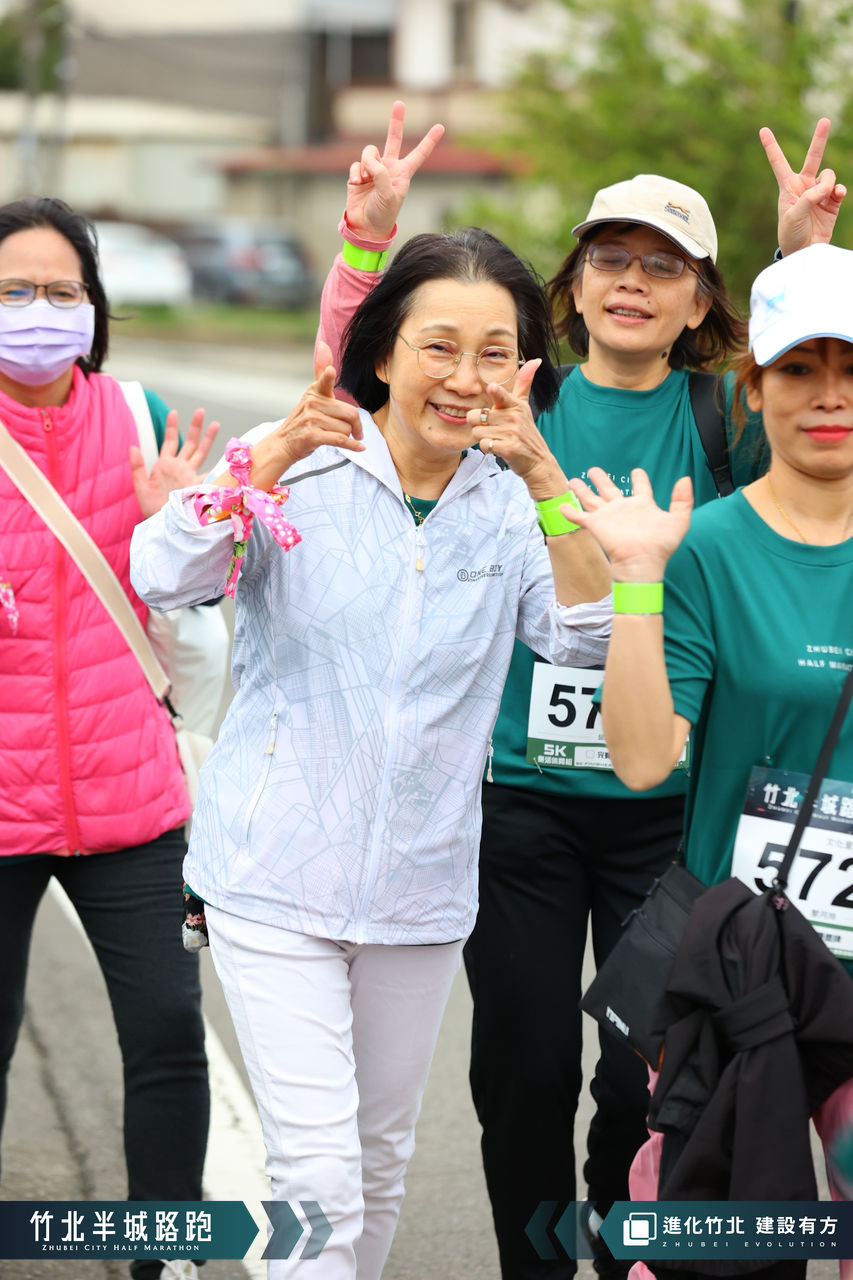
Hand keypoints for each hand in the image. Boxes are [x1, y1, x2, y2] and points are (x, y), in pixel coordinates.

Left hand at [130, 407, 219, 517]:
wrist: (164, 525)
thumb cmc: (152, 509)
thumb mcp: (140, 487)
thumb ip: (137, 467)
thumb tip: (133, 446)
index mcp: (166, 465)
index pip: (171, 441)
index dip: (172, 427)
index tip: (174, 412)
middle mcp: (181, 468)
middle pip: (190, 443)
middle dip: (195, 427)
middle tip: (201, 411)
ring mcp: (191, 476)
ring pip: (201, 453)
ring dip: (208, 439)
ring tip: (216, 424)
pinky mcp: (199, 486)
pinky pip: (211, 473)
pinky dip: (218, 465)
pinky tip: (226, 456)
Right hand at [245, 341, 364, 489]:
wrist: (284, 443)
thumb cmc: (304, 419)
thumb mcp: (312, 395)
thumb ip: (321, 374)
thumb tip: (323, 345)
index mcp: (315, 392)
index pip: (323, 382)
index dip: (327, 377)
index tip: (330, 372)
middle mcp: (313, 404)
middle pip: (350, 413)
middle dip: (356, 426)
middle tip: (356, 432)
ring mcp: (312, 420)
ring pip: (346, 429)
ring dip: (347, 437)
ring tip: (336, 437)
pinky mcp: (312, 436)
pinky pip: (340, 440)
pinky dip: (352, 446)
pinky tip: (360, 448)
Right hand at [345, 99, 444, 241]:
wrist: (366, 227)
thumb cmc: (383, 215)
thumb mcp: (389, 196)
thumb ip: (381, 175)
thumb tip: (370, 160)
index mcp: (403, 174)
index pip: (418, 154)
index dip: (429, 141)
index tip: (441, 126)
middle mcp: (389, 168)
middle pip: (393, 139)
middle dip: (396, 122)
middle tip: (400, 104)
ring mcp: (373, 170)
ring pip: (369, 151)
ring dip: (366, 163)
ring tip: (366, 179)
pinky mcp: (358, 175)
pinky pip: (356, 164)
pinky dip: (355, 173)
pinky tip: (357, 183)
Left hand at [469, 360, 568, 497]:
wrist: (538, 461)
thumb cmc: (525, 432)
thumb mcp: (524, 406)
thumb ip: (524, 383)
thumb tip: (536, 360)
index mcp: (515, 405)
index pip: (501, 395)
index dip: (496, 392)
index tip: (493, 388)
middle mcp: (514, 417)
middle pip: (476, 416)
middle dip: (480, 424)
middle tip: (494, 429)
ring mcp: (512, 433)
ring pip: (477, 432)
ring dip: (484, 438)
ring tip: (498, 439)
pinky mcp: (509, 448)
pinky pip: (484, 445)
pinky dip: (488, 448)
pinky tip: (499, 448)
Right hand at [565, 467, 692, 579]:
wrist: (642, 562)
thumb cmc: (661, 545)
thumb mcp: (678, 520)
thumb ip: (682, 499)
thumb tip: (686, 478)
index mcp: (642, 505)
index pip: (641, 488)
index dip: (640, 479)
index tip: (637, 472)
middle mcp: (623, 509)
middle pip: (609, 490)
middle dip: (601, 480)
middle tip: (594, 470)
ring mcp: (608, 517)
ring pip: (591, 499)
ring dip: (582, 490)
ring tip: (573, 480)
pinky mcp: (596, 525)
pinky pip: (580, 517)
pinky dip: (570, 512)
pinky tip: (561, 506)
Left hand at [759, 117, 846, 254]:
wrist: (803, 252)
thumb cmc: (791, 234)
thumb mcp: (793, 216)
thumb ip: (808, 199)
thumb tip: (827, 187)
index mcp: (788, 186)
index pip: (779, 162)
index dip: (771, 146)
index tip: (763, 129)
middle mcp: (804, 185)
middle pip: (813, 157)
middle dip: (820, 138)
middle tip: (825, 120)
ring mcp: (820, 192)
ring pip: (829, 175)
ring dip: (828, 183)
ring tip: (823, 197)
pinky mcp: (832, 202)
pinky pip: (839, 188)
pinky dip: (839, 190)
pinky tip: (836, 195)